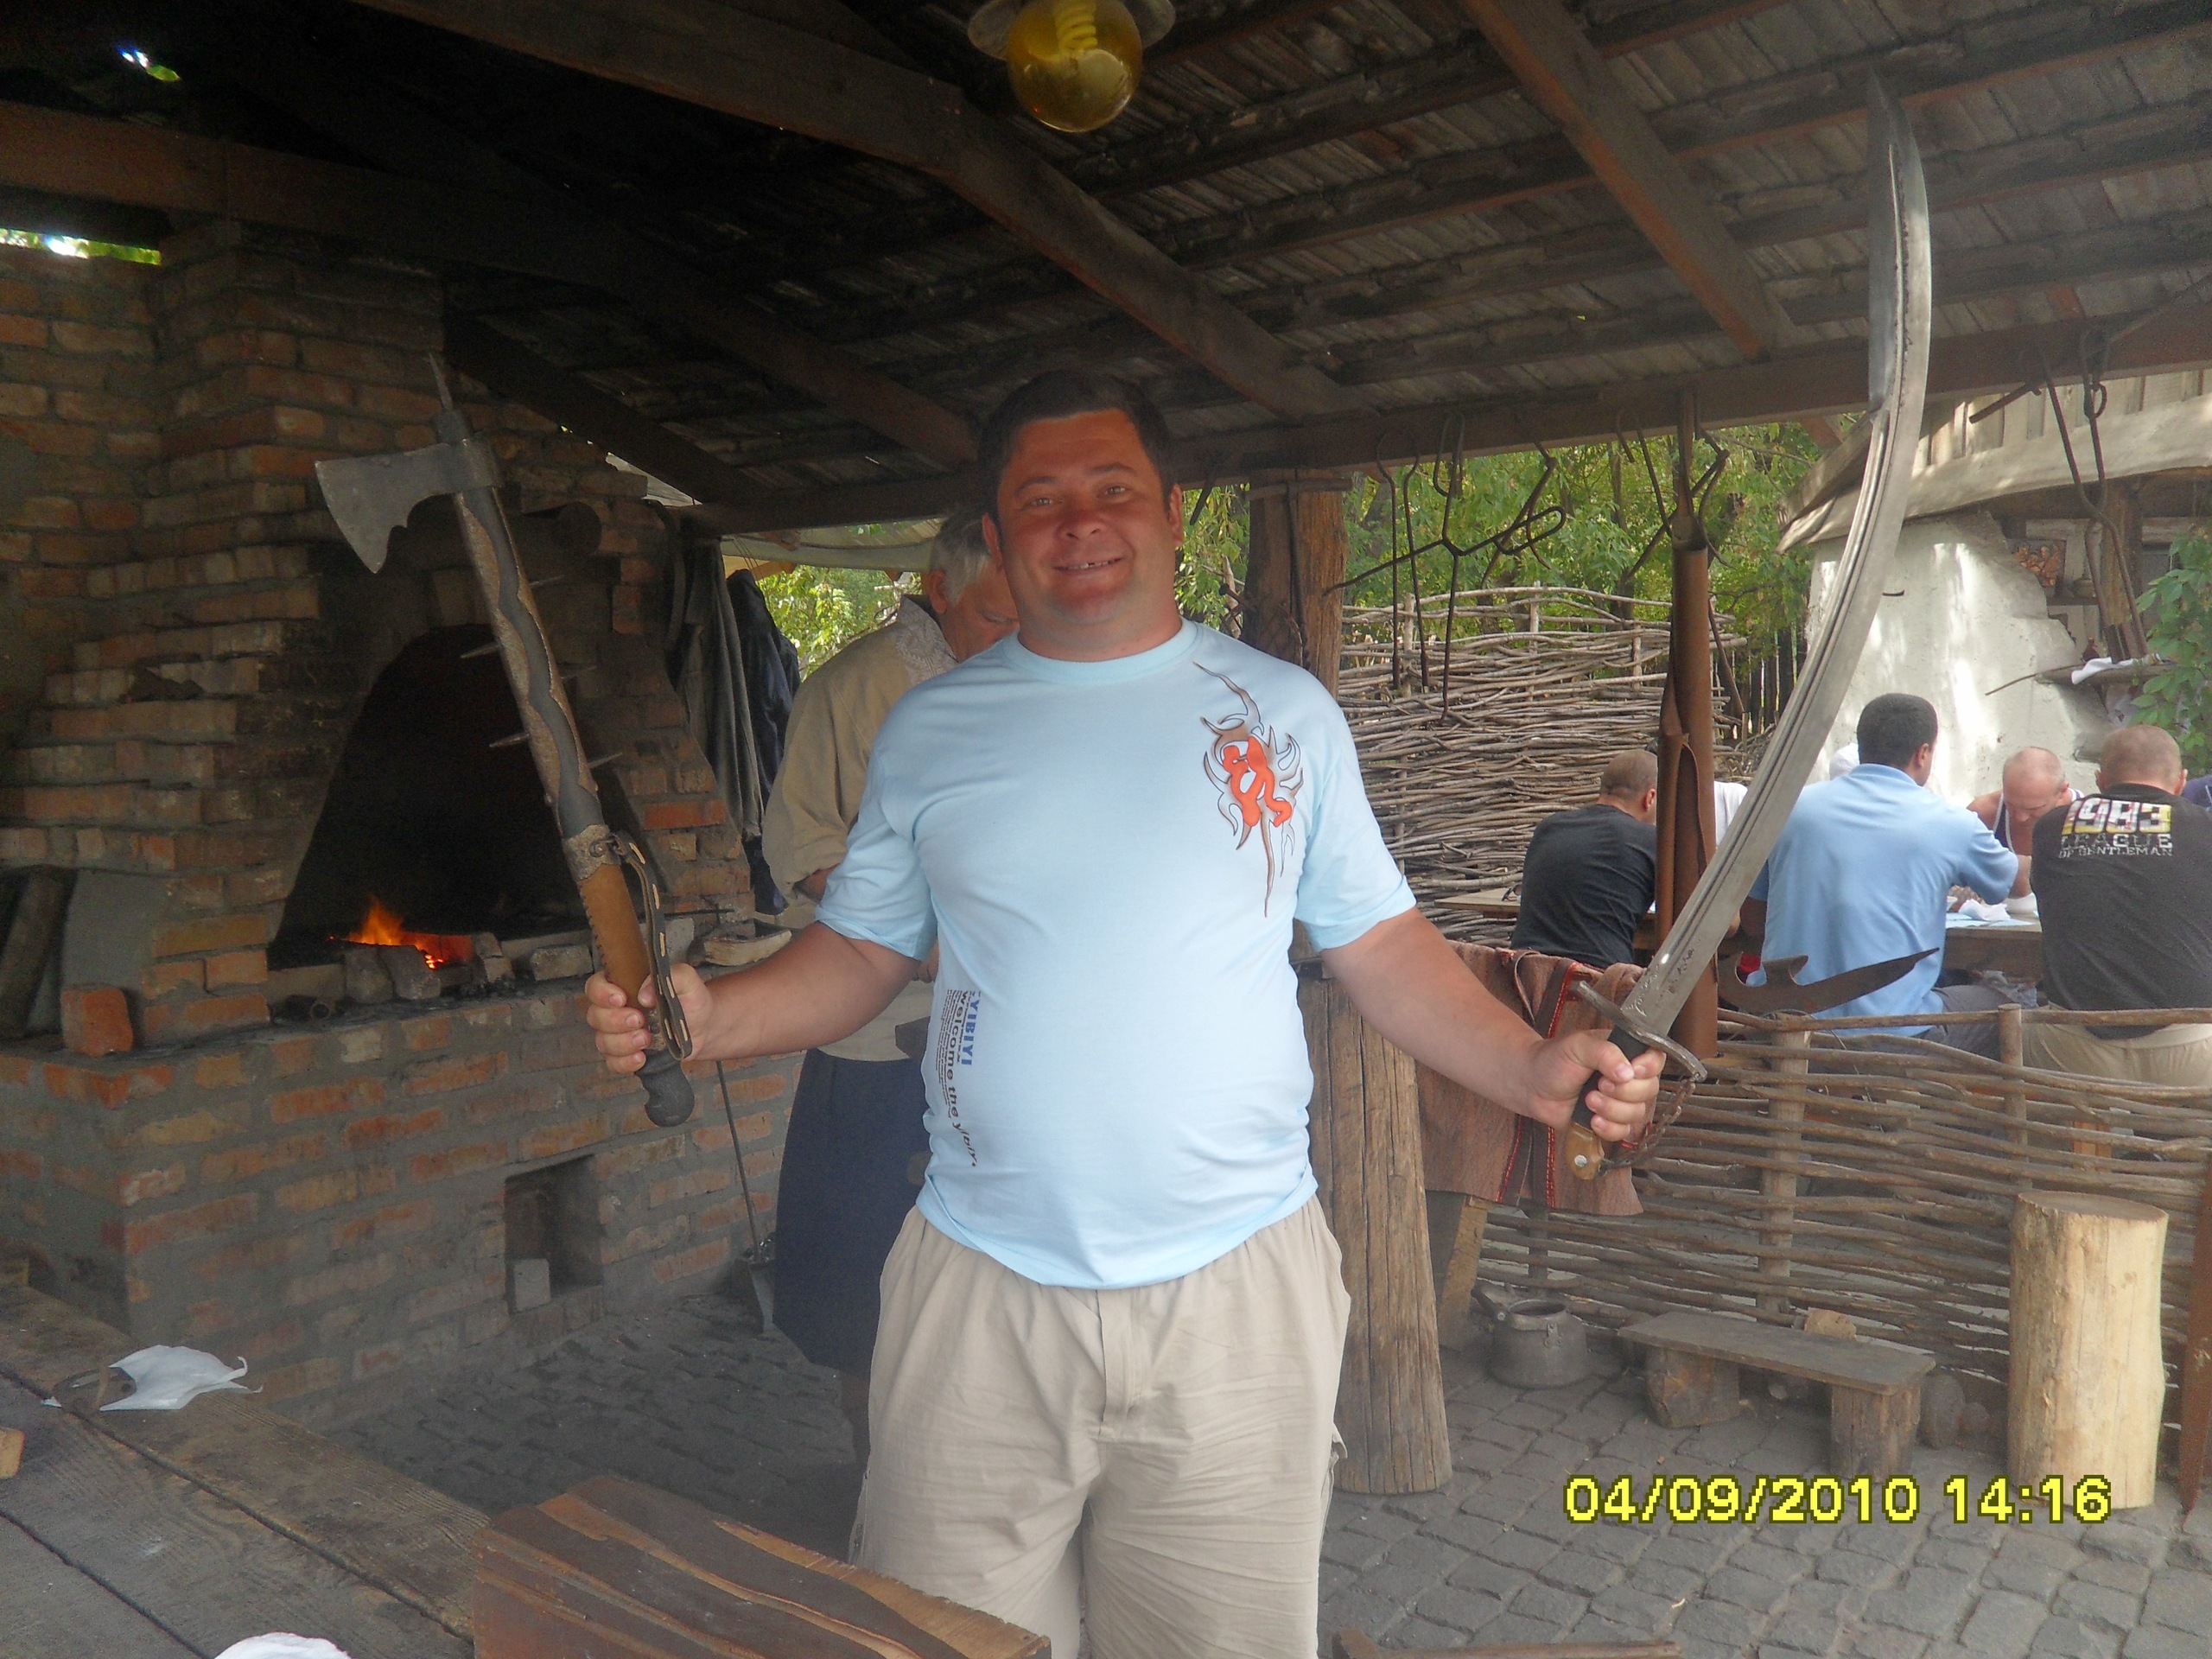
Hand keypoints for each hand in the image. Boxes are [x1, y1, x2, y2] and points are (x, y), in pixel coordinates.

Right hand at [584, 963, 713, 1075]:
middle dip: (615, 1021)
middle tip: (640, 1020)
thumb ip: (670, 976)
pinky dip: (625, 1063)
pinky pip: (613, 1063)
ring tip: (646, 1039)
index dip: (602, 994)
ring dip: (622, 1043)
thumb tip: (644, 994)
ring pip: (602, 1041)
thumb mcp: (687, 980)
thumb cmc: (690, 999)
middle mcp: (614, 1010)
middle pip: (595, 1016)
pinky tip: (642, 1058)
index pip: (596, 986)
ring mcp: (618, 1034)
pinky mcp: (626, 1054)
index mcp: (623, 986)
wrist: (703, 1027)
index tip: (621, 999)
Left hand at [1522, 1030, 1665, 1140]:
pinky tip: (1592, 1119)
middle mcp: (1628, 1077)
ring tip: (1588, 1100)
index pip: (1656, 1059)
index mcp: (1625, 1052)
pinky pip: (1624, 1132)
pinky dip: (1609, 1128)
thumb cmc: (1553, 1060)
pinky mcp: (1611, 1121)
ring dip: (1612, 1109)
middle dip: (1623, 1092)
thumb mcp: (1578, 1046)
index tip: (1632, 1071)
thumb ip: (1604, 1052)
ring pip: (1638, 1113)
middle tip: (1599, 1084)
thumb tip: (1627, 1071)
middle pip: (1650, 1090)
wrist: (1532, 1085)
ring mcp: (1621, 1101)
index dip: (1648, 1068)